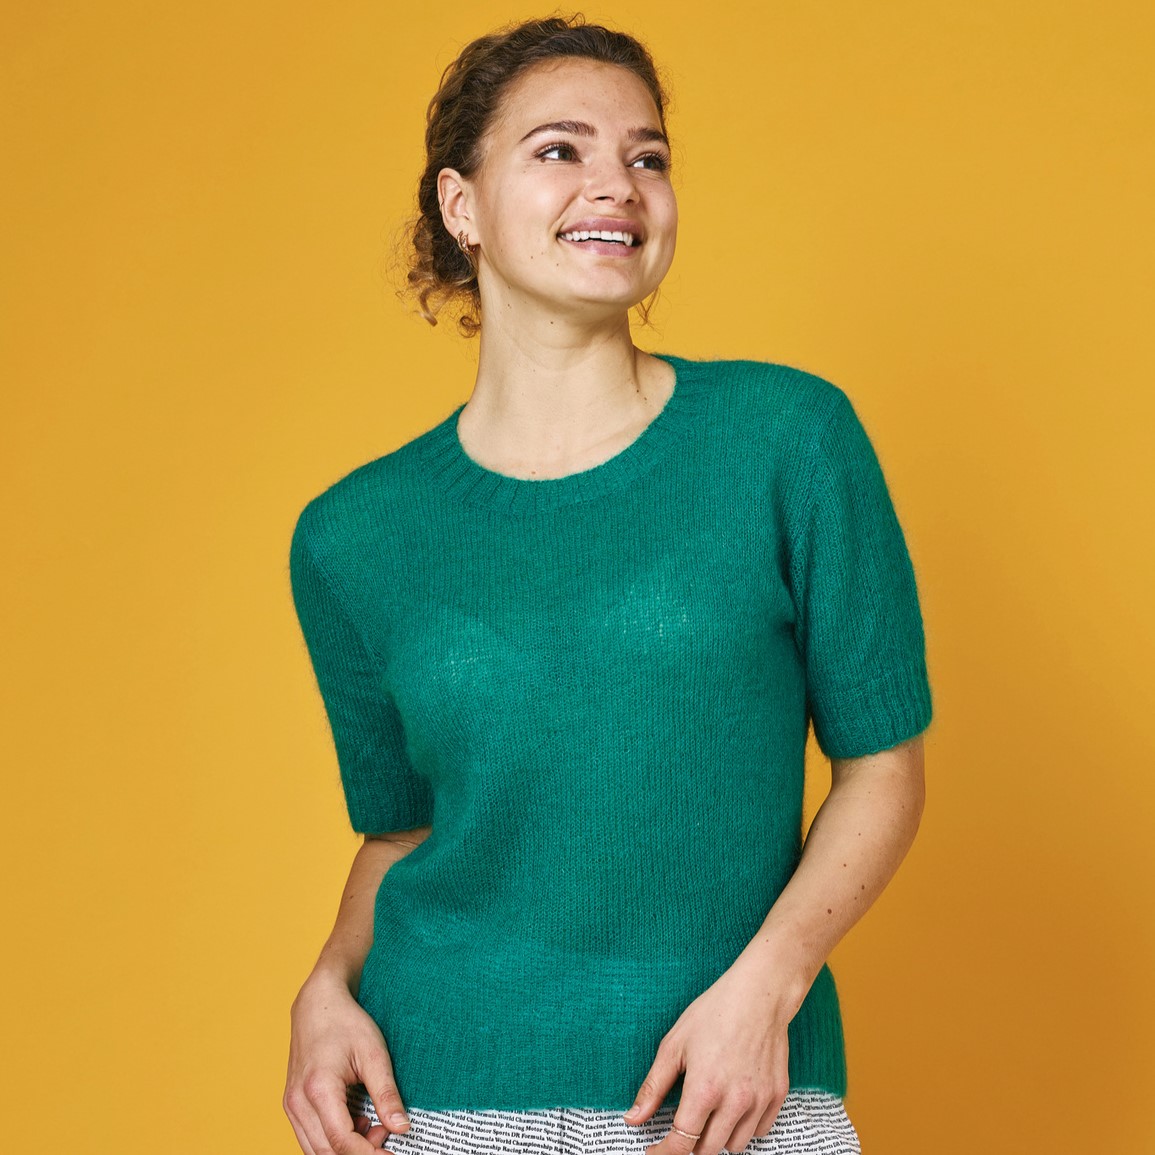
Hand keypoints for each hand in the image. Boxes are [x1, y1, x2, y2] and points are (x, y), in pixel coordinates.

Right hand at [283, 969, 411, 1154]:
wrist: (318, 1004)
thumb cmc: (346, 1023)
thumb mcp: (374, 1053)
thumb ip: (386, 1094)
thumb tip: (402, 1128)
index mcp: (318, 1088)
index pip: (342, 1142)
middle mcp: (298, 1102)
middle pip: (326, 1152)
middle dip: (360, 1152)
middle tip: (386, 1134)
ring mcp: (291, 1105)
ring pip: (316, 1150)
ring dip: (346, 1149)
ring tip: (374, 1125)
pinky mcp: (292, 1105)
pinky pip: (310, 1137)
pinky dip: (334, 1140)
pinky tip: (357, 1120)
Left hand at [623, 955, 802, 1154]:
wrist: (759, 994)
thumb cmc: (714, 1013)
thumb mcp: (674, 1045)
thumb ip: (653, 1087)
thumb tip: (633, 1119)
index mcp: (704, 1089)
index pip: (682, 1143)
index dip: (664, 1153)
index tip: (654, 1152)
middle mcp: (734, 1101)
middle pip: (708, 1150)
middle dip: (691, 1143)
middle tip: (684, 1123)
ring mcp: (759, 1100)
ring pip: (735, 1146)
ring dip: (718, 1137)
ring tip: (710, 1112)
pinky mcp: (777, 1096)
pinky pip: (759, 1131)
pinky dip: (744, 1127)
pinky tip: (734, 1105)